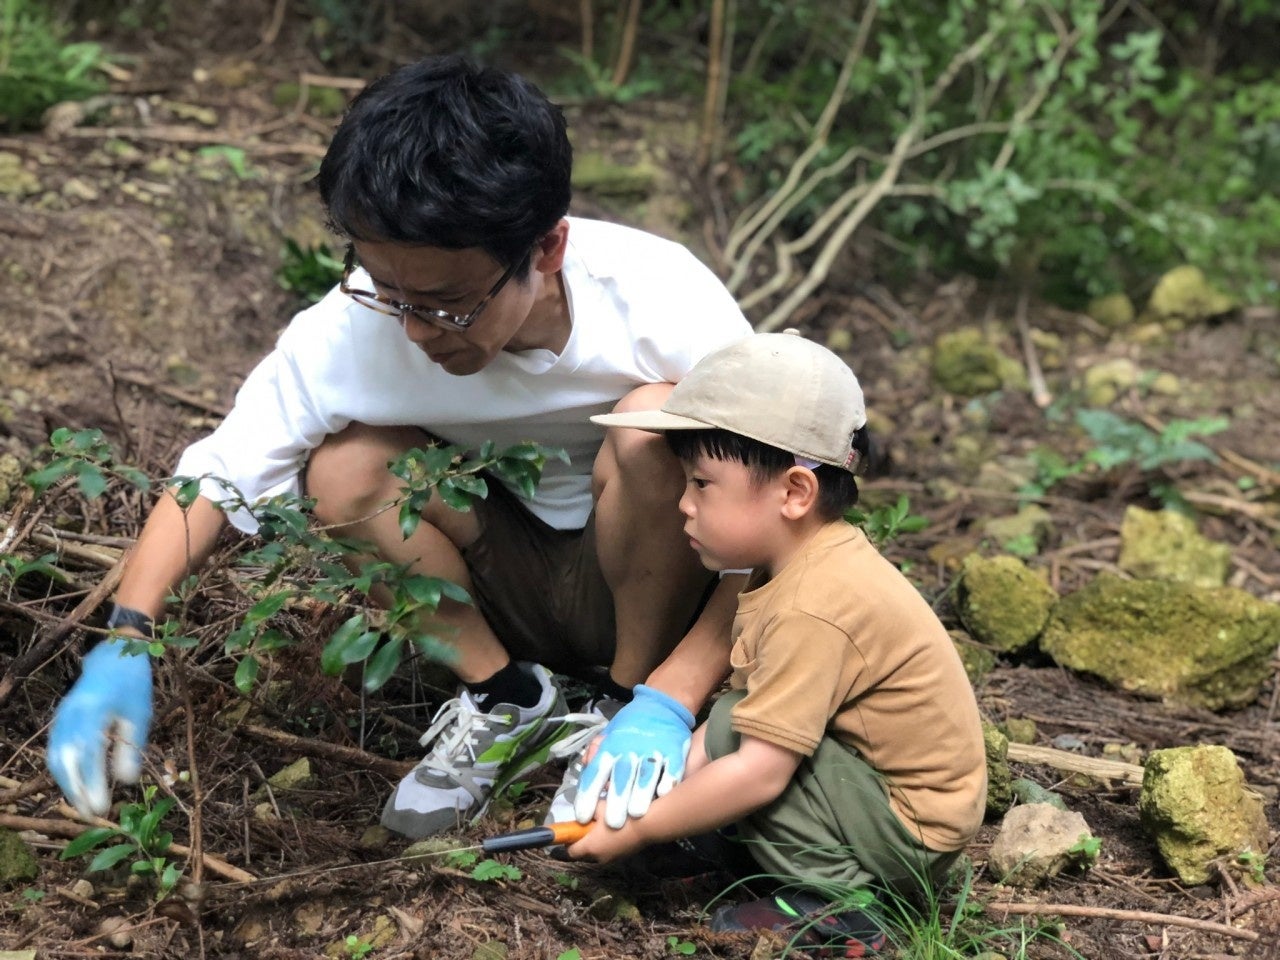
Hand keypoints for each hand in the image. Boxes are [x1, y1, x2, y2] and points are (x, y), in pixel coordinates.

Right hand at [47, 639, 152, 817]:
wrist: (113, 655)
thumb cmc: (133, 684)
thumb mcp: (139, 714)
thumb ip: (132, 747)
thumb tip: (126, 782)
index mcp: (92, 711)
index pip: (88, 757)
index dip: (93, 785)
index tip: (102, 808)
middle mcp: (70, 716)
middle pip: (66, 762)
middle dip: (77, 791)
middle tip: (92, 815)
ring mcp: (60, 718)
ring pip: (57, 759)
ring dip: (68, 785)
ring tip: (84, 806)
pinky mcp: (59, 720)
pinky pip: (56, 751)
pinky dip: (64, 771)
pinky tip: (77, 785)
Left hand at [574, 684, 693, 827]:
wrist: (662, 706)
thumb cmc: (631, 726)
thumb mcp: (608, 734)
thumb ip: (596, 753)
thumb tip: (585, 770)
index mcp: (611, 746)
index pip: (596, 772)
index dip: (588, 794)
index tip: (582, 817)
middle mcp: (631, 748)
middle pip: (622, 776)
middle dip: (616, 799)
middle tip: (613, 824)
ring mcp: (654, 749)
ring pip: (646, 773)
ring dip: (641, 793)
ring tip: (636, 814)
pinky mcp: (675, 750)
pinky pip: (672, 767)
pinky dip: (668, 781)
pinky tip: (663, 795)